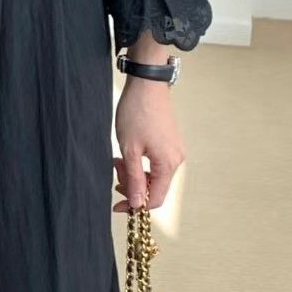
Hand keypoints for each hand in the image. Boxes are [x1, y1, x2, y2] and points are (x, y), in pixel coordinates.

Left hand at [114, 76, 185, 212]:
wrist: (146, 86)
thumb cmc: (136, 113)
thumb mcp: (130, 150)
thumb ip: (135, 179)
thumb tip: (138, 204)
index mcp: (168, 164)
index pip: (155, 199)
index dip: (135, 205)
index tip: (117, 204)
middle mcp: (176, 160)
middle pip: (154, 187)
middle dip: (132, 185)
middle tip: (115, 172)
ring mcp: (174, 151)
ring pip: (154, 174)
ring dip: (134, 173)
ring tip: (118, 159)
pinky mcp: (170, 143)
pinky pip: (156, 163)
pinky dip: (140, 163)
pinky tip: (128, 153)